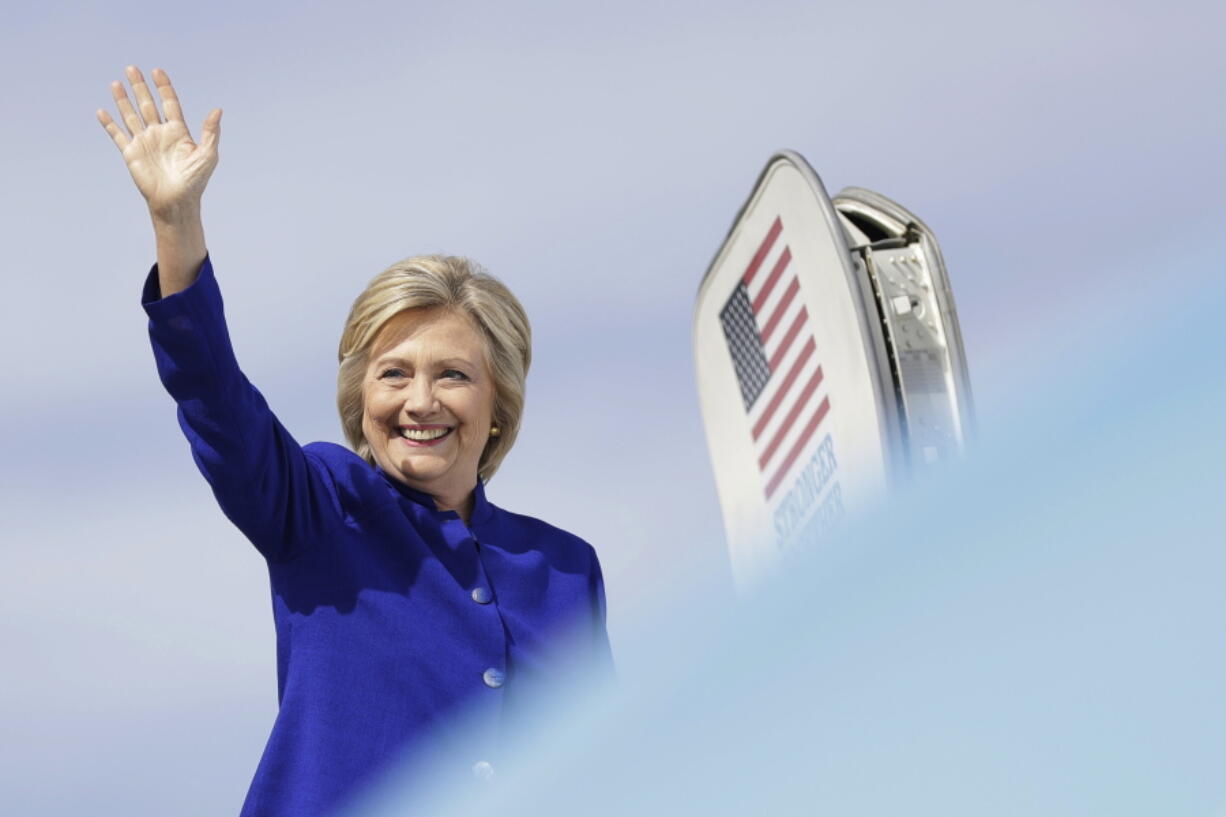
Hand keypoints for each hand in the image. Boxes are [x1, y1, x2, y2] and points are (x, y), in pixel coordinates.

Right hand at [97, 66, 220, 220]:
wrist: (176, 201)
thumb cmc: (195, 181)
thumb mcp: (207, 155)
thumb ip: (210, 132)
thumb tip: (218, 110)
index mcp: (178, 132)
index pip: (170, 103)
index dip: (164, 87)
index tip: (157, 71)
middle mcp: (160, 134)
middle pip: (148, 104)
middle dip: (140, 86)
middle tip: (132, 68)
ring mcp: (144, 142)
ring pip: (131, 115)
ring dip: (123, 99)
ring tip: (116, 83)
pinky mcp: (131, 153)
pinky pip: (117, 135)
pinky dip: (109, 124)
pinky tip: (102, 111)